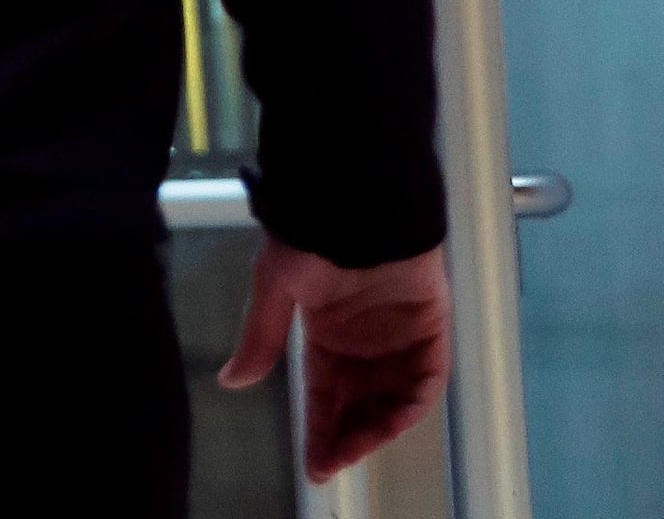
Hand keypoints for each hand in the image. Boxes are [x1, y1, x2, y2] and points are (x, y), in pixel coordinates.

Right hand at [219, 235, 452, 479]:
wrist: (362, 197)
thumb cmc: (315, 235)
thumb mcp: (277, 286)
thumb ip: (262, 338)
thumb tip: (232, 380)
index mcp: (328, 335)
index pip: (325, 397)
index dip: (320, 432)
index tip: (315, 468)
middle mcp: (365, 343)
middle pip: (360, 406)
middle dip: (347, 439)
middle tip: (333, 462)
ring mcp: (400, 337)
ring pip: (393, 399)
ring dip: (378, 428)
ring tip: (358, 447)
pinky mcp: (432, 327)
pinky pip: (427, 378)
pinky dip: (413, 403)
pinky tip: (393, 420)